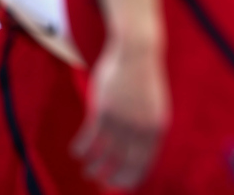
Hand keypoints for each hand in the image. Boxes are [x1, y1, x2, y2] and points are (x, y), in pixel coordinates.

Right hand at [72, 38, 168, 189]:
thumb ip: (147, 127)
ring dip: (93, 167)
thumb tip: (137, 147)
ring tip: (87, 171)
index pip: (144, 163)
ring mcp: (122, 121)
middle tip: (101, 184)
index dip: (131, 178)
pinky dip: (81, 149)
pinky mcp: (104, 111)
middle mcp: (140, 128)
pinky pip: (89, 138)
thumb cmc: (145, 78)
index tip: (121, 186)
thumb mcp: (153, 105)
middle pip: (123, 164)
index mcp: (157, 128)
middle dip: (111, 178)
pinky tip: (76, 153)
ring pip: (103, 154)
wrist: (138, 52)